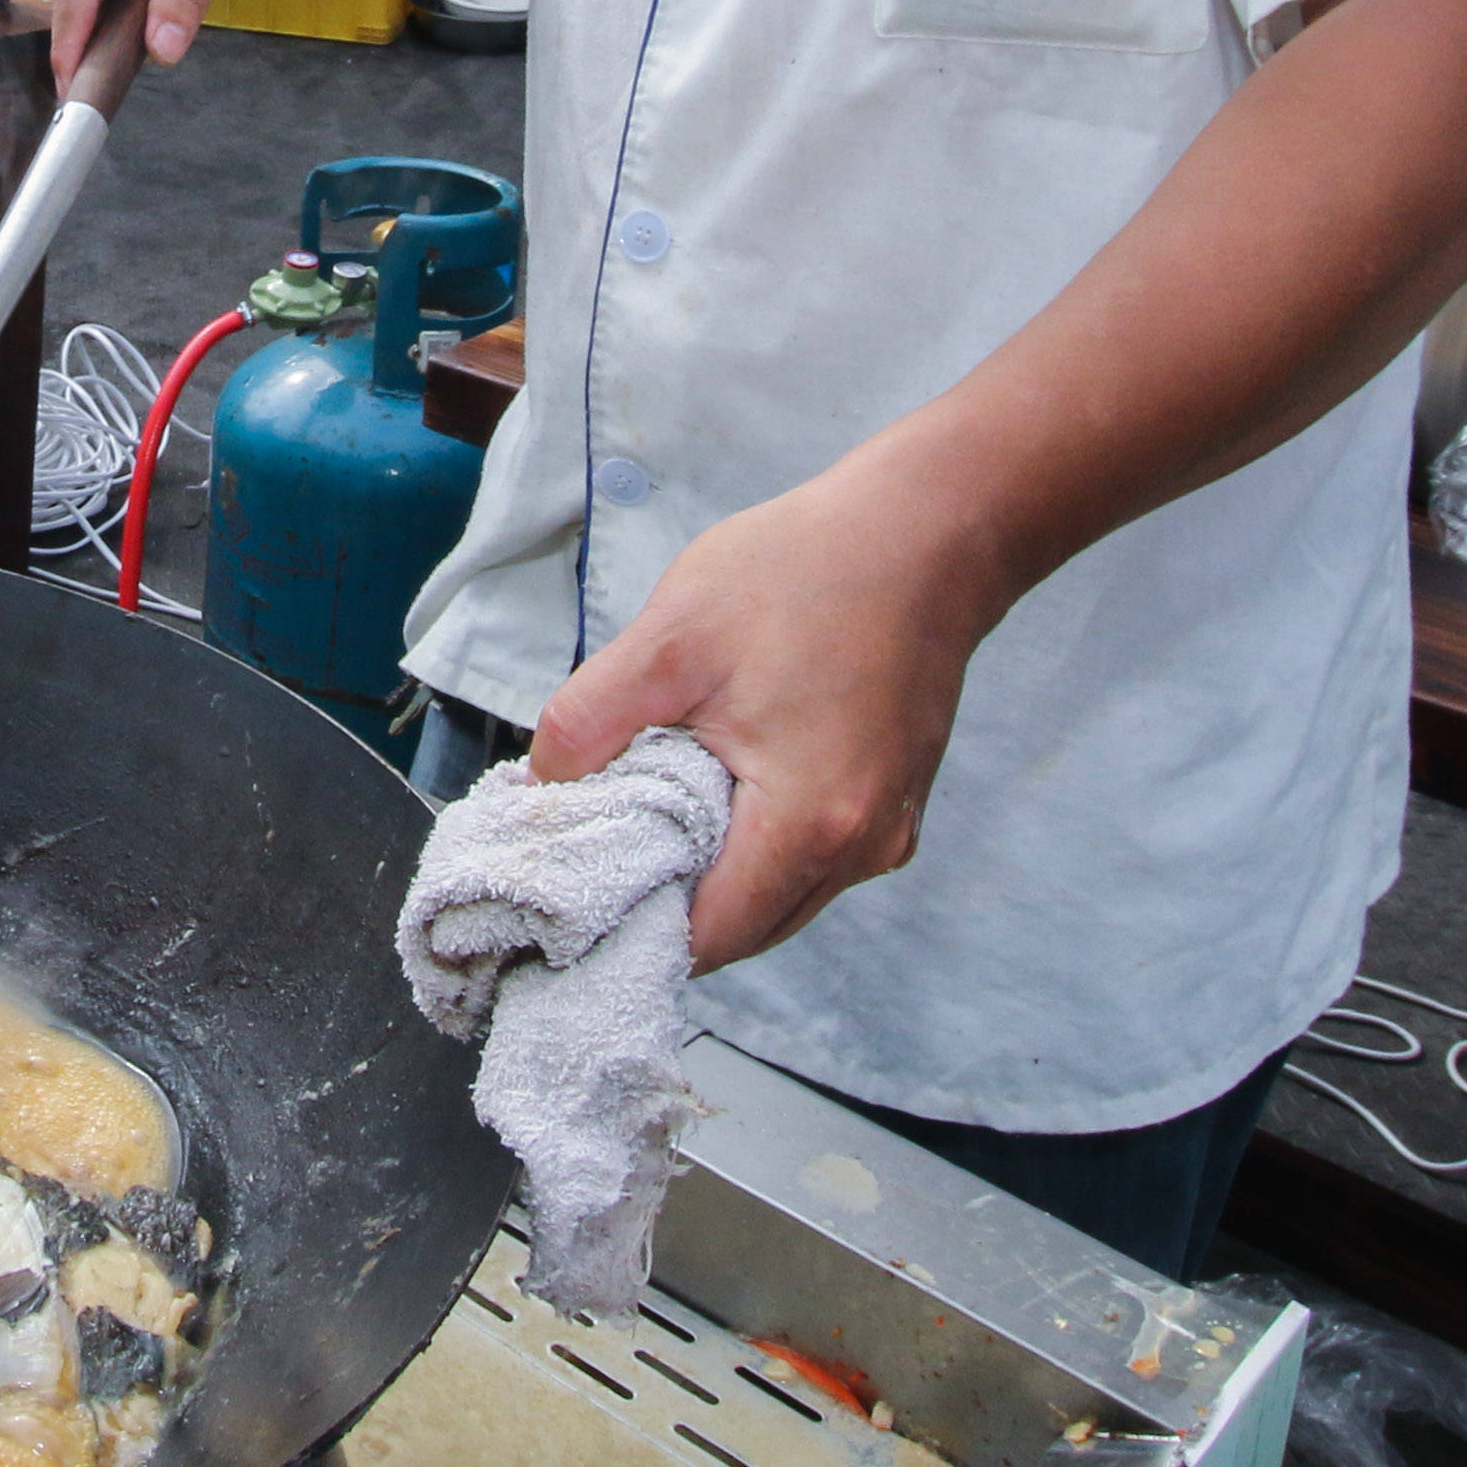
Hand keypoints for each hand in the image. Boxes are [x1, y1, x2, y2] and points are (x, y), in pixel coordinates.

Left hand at [527, 462, 1011, 967]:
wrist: (926, 527)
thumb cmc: (804, 572)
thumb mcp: (669, 638)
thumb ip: (588, 721)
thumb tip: (539, 786)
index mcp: (808, 826)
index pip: (706, 939)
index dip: (633, 927)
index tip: (576, 896)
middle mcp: (862, 850)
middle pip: (746, 931)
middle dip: (672, 906)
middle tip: (604, 851)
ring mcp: (890, 829)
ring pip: (782, 898)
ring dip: (718, 873)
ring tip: (656, 812)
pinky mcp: (899, 802)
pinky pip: (816, 859)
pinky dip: (762, 844)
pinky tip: (720, 786)